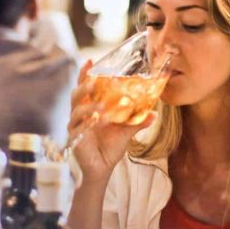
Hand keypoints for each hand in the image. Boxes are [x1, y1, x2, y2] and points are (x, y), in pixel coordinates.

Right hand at [69, 60, 155, 182]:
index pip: (85, 87)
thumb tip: (154, 114)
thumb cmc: (111, 146)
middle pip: (76, 95)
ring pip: (76, 111)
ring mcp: (76, 126)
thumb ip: (138, 121)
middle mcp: (80, 114)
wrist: (102, 167)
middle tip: (94, 81)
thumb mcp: (126, 132)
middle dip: (84, 86)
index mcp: (91, 107)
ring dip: (88, 107)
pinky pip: (77, 129)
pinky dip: (86, 125)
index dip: (85, 74)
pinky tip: (95, 122)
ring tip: (101, 108)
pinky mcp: (75, 139)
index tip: (90, 61)